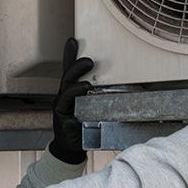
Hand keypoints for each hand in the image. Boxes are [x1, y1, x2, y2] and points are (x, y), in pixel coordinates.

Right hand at [49, 37, 94, 164]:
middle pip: (66, 78)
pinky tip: (82, 100)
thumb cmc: (82, 126)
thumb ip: (101, 96)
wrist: (70, 147)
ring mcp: (61, 109)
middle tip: (88, 61)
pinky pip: (67, 110)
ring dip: (76, 87)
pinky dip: (74, 103)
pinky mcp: (62, 120)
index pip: (69, 70)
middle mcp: (63, 98)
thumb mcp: (91, 108)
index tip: (72, 41)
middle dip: (75, 67)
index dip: (69, 55)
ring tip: (87, 85)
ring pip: (66, 93)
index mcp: (70, 92)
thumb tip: (125, 86)